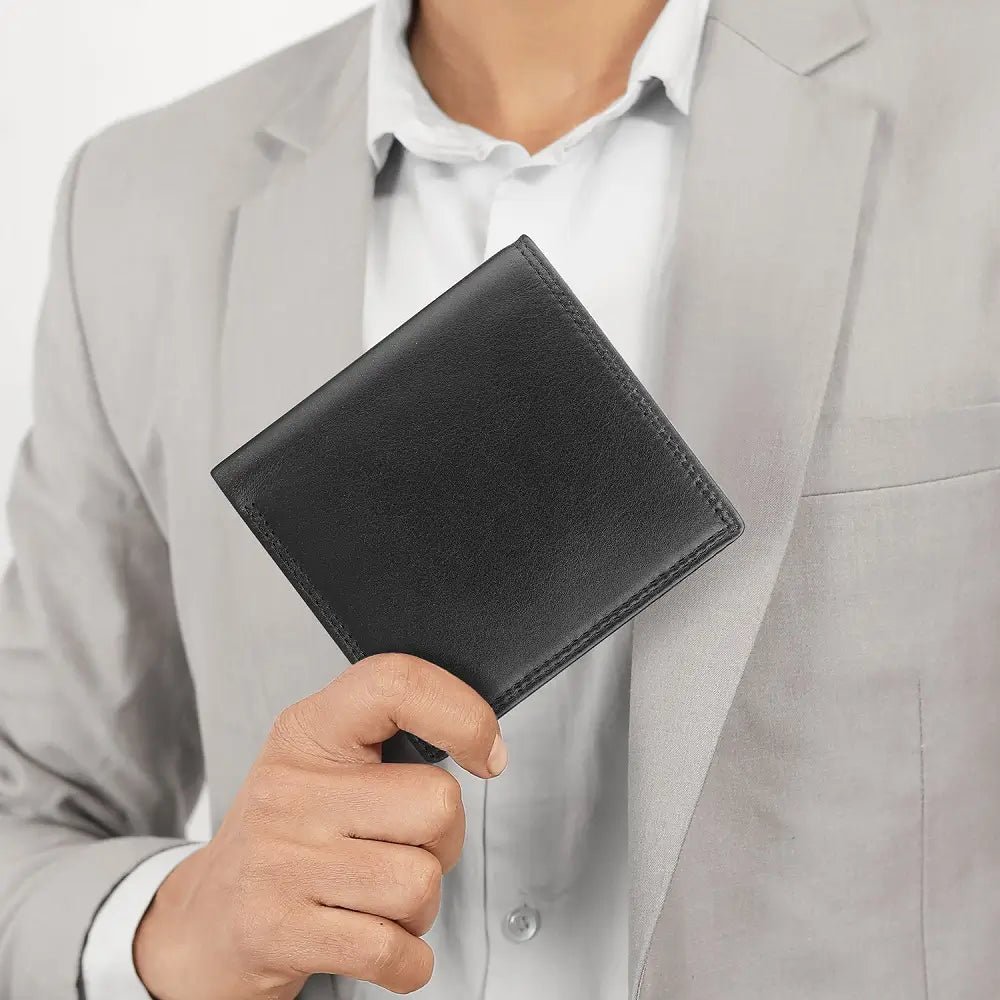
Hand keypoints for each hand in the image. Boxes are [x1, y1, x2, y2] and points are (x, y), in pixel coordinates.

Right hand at [133, 653, 506, 998]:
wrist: (204, 923)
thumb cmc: (287, 839)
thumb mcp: (321, 767)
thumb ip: (389, 743)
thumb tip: (485, 747)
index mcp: (309, 731)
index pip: (396, 684)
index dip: (461, 714)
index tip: (486, 753)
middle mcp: (292, 788)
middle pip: (436, 802)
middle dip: (444, 842)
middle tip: (405, 850)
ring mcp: (281, 859)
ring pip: (421, 882)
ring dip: (418, 908)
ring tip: (376, 900)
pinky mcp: (278, 930)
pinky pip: (393, 951)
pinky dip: (406, 961)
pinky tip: (373, 942)